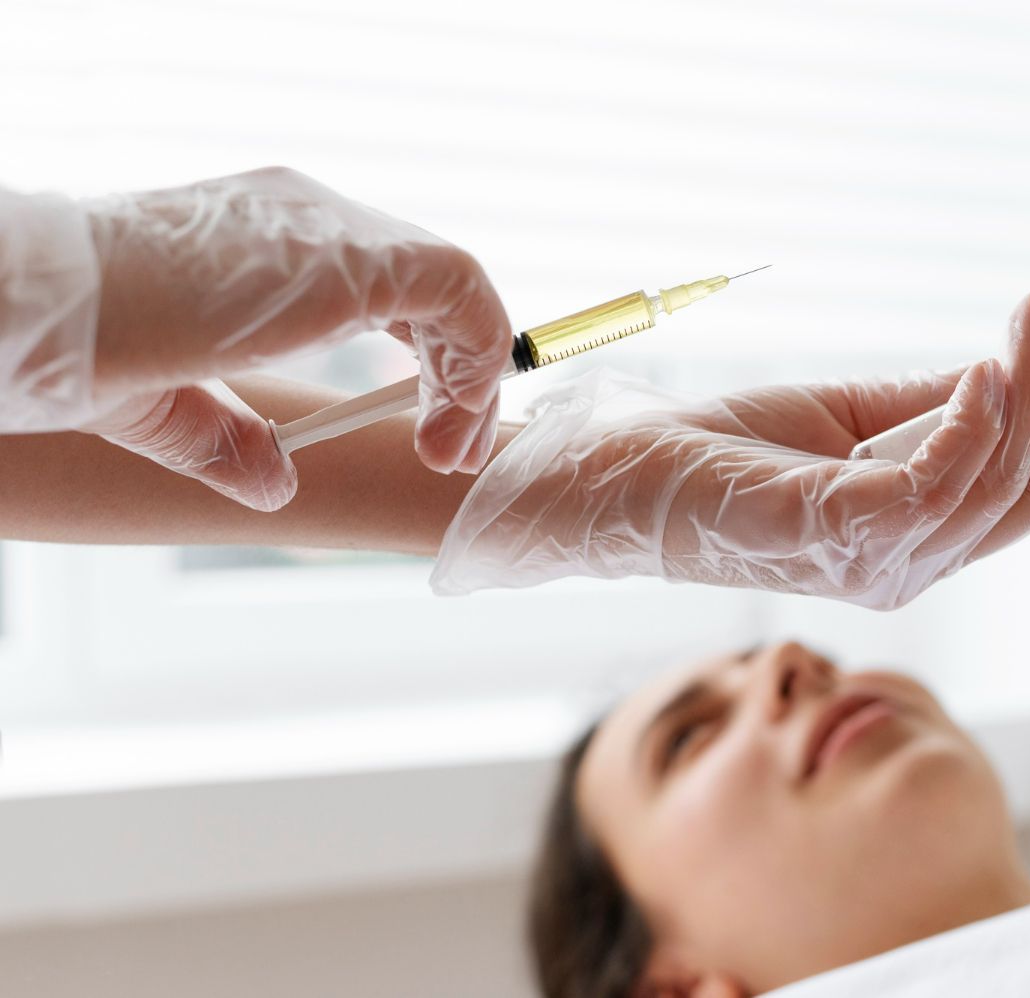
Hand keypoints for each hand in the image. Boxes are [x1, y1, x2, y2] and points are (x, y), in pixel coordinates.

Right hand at [0, 168, 509, 509]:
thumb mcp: (162, 403)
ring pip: (455, 285)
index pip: (387, 283)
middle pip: (429, 285)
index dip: (427, 360)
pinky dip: (475, 360)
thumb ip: (227, 438)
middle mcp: (307, 217)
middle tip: (451, 454)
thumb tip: (277, 482)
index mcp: (270, 237)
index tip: (430, 434)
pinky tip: (445, 428)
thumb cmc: (73, 347)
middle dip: (460, 375)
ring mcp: (328, 227)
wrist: (30, 312)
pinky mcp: (344, 257)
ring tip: (448, 453)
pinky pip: (457, 290)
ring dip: (471, 378)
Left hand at [432, 289, 1029, 608]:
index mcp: (919, 540)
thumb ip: (938, 405)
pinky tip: (988, 368)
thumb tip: (1029, 367)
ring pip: (996, 486)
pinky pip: (934, 485)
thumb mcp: (851, 417)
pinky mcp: (828, 537)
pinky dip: (975, 422)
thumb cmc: (725, 449)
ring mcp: (872, 563)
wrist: (609, 471)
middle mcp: (909, 568)